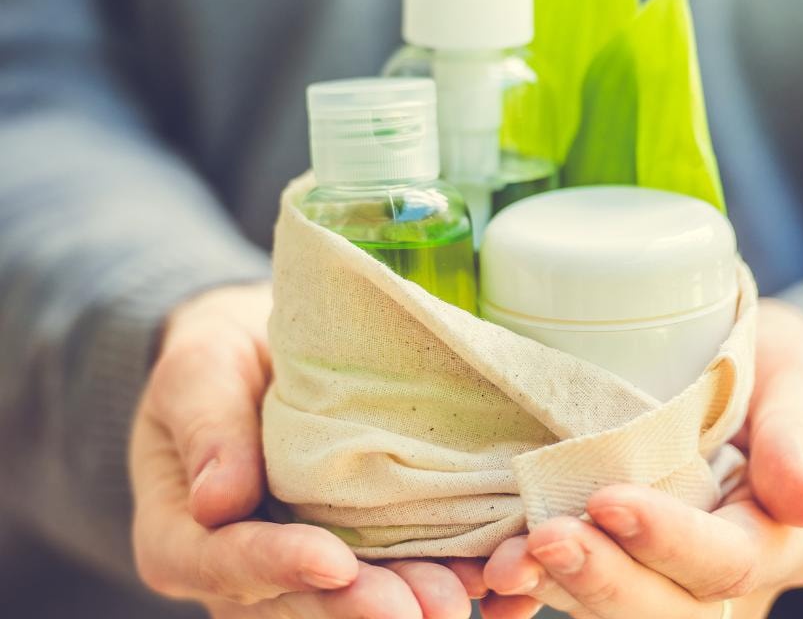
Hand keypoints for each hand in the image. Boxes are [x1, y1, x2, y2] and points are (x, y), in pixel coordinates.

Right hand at [129, 283, 475, 618]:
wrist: (259, 358)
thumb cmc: (218, 358)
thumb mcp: (198, 372)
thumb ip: (205, 427)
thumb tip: (216, 502)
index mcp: (179, 535)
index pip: (221, 562)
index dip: (278, 567)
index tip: (335, 564)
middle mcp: (236, 568)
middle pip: (292, 601)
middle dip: (358, 608)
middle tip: (420, 608)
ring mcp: (293, 565)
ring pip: (341, 601)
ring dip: (402, 602)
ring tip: (455, 599)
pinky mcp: (345, 549)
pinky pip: (381, 570)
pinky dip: (425, 572)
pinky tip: (473, 574)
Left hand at [480, 298, 802, 618]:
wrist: (746, 373)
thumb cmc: (781, 370)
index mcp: (781, 536)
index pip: (729, 560)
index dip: (669, 540)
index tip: (610, 501)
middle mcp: (726, 572)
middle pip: (670, 606)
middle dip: (605, 578)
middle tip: (544, 540)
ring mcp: (672, 572)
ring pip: (622, 607)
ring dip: (561, 589)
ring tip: (506, 564)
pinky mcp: (627, 556)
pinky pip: (584, 589)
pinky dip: (537, 593)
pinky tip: (499, 583)